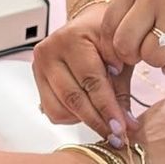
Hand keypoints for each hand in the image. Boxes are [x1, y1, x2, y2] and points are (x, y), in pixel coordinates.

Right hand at [33, 6, 138, 142]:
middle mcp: (49, 51)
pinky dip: (72, 117)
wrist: (89, 27)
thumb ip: (122, 90)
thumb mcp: (121, 56)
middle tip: (117, 136)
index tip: (122, 129)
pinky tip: (89, 110)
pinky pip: (53, 111)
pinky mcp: (37, 80)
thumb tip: (127, 126)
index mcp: (72, 38)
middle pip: (73, 99)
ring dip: (84, 121)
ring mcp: (39, 67)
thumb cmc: (107, 37)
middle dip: (97, 121)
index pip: (91, 81)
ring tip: (105, 121)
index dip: (107, 108)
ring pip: (60, 109)